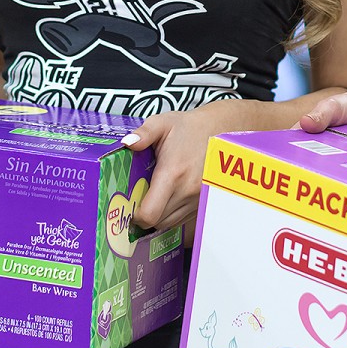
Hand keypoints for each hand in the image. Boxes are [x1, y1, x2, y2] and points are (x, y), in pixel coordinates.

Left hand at [123, 102, 246, 231]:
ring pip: (170, 223)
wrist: (218, 131)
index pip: (150, 213)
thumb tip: (128, 142)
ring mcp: (197, 199)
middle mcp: (187, 191)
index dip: (136, 216)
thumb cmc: (188, 129)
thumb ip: (144, 133)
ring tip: (152, 197)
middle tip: (136, 199)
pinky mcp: (203, 202)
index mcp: (172, 174)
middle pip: (158, 222)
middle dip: (144, 215)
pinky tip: (166, 197)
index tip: (130, 206)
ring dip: (158, 215)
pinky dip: (171, 214)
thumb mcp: (162, 123)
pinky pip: (182, 219)